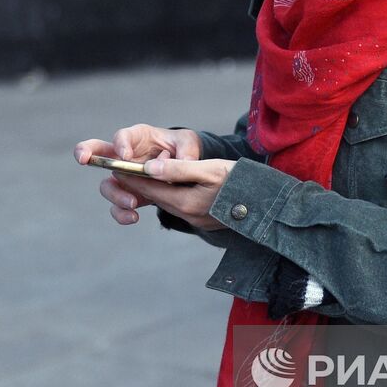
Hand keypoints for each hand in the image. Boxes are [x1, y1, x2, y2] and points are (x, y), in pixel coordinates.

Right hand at [73, 125, 205, 225]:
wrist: (184, 166)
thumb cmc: (182, 147)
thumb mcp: (188, 143)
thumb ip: (187, 151)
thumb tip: (184, 164)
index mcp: (138, 138)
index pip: (123, 137)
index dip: (121, 145)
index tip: (126, 156)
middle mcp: (124, 156)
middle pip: (97, 152)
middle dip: (86, 152)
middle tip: (84, 159)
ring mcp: (124, 176)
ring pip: (107, 185)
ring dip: (115, 195)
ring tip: (131, 202)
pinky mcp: (130, 194)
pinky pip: (118, 206)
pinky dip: (122, 213)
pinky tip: (133, 217)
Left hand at [119, 156, 236, 231]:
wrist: (269, 202)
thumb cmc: (241, 180)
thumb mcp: (210, 169)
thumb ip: (178, 169)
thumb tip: (149, 168)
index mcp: (186, 203)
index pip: (150, 188)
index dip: (132, 176)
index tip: (116, 166)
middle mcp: (189, 215)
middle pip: (157, 197)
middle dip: (139, 184)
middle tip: (122, 170)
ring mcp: (197, 220)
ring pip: (167, 202)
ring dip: (154, 190)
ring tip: (141, 177)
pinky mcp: (205, 220)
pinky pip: (180, 206)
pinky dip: (170, 195)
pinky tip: (169, 188)